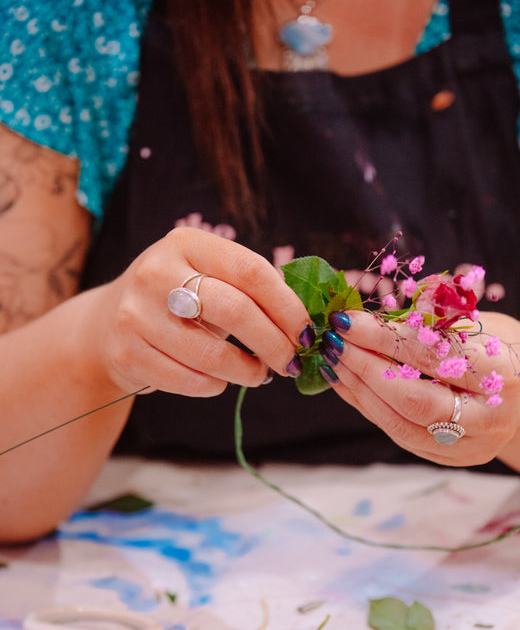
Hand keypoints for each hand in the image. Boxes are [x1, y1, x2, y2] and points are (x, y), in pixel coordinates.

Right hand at [75, 226, 311, 396]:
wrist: (105, 325)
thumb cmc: (176, 301)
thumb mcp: (206, 276)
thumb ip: (249, 288)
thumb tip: (304, 321)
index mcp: (186, 243)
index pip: (252, 271)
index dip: (287, 306)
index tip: (305, 332)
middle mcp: (156, 273)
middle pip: (235, 311)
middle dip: (274, 343)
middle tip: (290, 361)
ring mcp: (136, 315)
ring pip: (212, 355)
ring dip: (248, 372)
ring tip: (259, 374)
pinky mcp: (127, 355)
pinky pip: (190, 381)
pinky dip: (216, 386)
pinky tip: (221, 380)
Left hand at [318, 309, 519, 464]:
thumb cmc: (494, 345)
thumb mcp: (474, 322)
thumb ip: (428, 323)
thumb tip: (364, 319)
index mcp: (504, 374)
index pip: (433, 357)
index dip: (385, 338)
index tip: (349, 320)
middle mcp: (492, 418)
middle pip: (414, 400)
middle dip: (366, 369)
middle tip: (335, 342)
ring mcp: (472, 446)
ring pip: (401, 425)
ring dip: (359, 391)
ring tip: (334, 361)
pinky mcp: (451, 459)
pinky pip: (398, 434)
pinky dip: (367, 407)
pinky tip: (347, 383)